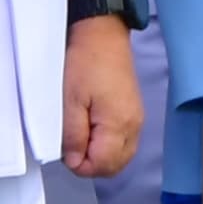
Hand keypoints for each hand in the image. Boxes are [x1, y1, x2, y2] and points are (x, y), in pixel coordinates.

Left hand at [60, 16, 142, 178]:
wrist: (104, 37)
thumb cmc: (85, 65)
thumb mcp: (69, 101)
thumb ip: (73, 135)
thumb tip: (75, 161)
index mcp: (118, 125)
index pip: (102, 165)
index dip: (80, 165)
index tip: (65, 149)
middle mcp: (133, 126)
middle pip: (116, 165)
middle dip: (92, 164)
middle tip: (72, 146)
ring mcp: (136, 120)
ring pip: (121, 156)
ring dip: (100, 156)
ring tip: (81, 138)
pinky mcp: (134, 113)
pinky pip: (125, 143)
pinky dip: (109, 146)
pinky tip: (93, 131)